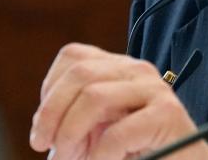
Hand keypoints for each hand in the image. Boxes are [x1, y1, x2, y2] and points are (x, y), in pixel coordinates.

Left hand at [29, 43, 207, 159]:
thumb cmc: (140, 148)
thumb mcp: (102, 129)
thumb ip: (74, 120)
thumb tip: (40, 132)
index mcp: (117, 67)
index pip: (73, 58)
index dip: (50, 92)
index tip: (42, 129)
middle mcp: (135, 70)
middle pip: (79, 74)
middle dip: (53, 114)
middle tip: (46, 146)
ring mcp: (153, 89)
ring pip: (94, 97)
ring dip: (72, 133)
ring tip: (71, 159)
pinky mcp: (167, 114)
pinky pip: (119, 131)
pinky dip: (101, 153)